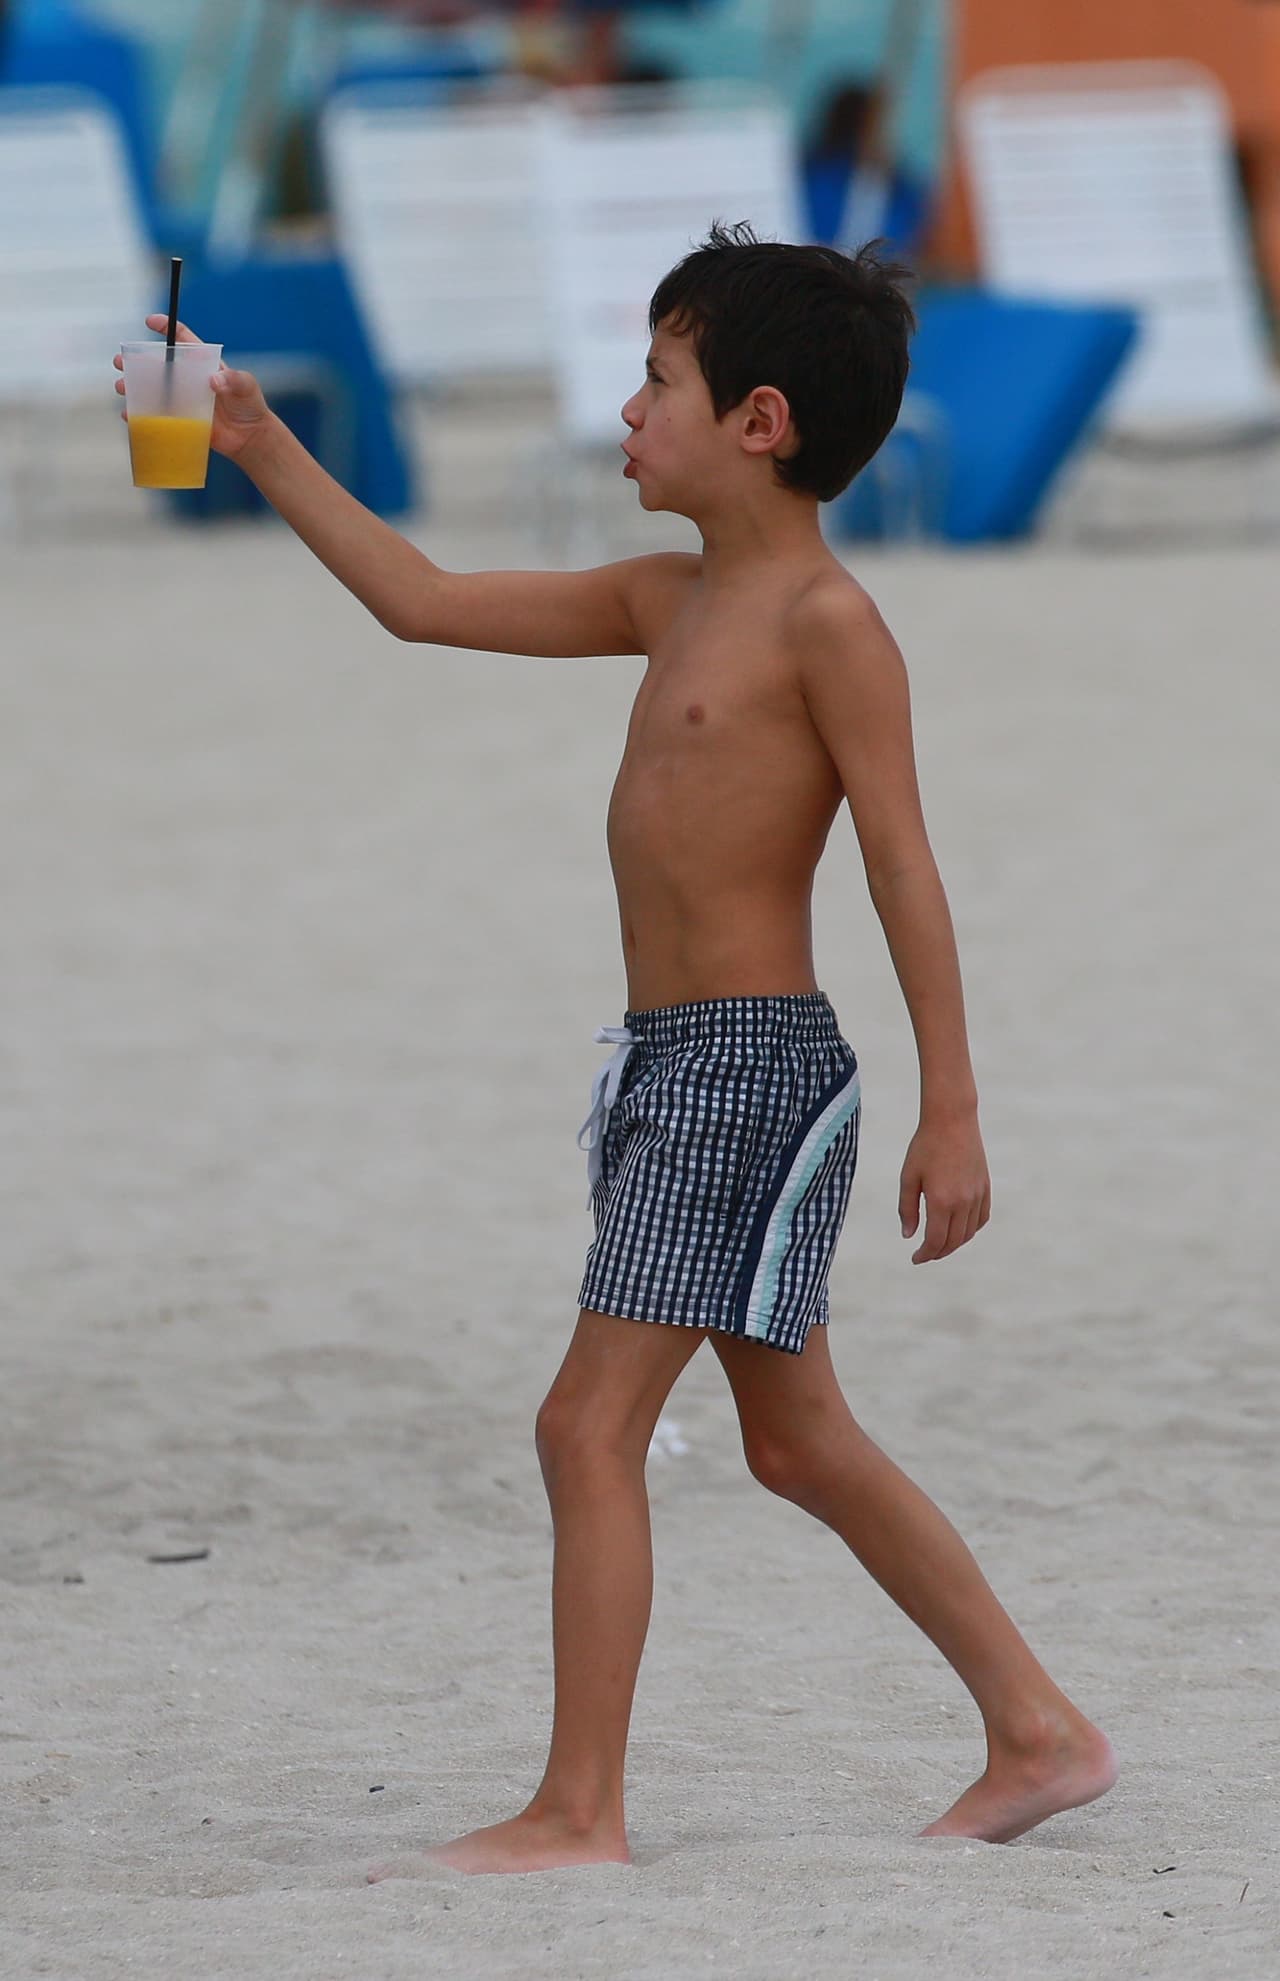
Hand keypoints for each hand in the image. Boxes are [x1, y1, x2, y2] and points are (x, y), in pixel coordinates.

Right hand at [114, 317, 270, 459]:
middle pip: (156, 364)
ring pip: (151, 389)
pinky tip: (129, 414)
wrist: (250, 438)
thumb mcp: (247, 387)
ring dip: (133, 387)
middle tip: (121, 361)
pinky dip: (140, 415)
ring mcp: (181, 399)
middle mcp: (187, 379)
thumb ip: (234, 380)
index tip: (150, 321)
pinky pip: (155, 416)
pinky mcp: (180, 420)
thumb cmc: (250, 406)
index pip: (182, 339)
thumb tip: (214, 381)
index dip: (166, 327)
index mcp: (201, 363)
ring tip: (122, 388)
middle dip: (135, 361)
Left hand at [898, 1113, 989, 1263]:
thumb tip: (909, 1235)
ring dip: (954, 1243)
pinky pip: (981, 1218)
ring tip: (939, 1243)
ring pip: (969, 1232)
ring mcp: (977, 1195)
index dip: (925, 1254)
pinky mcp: (985, 1187)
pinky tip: (959, 1228)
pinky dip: (970, 1229)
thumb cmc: (925, 1146)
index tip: (915, 1258)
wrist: (952, 1119)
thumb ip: (907, 1208)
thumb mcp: (908, 1177)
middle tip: (925, 1254)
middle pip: (953, 1241)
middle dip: (938, 1252)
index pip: (936, 1241)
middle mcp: (963, 1202)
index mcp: (941, 1201)